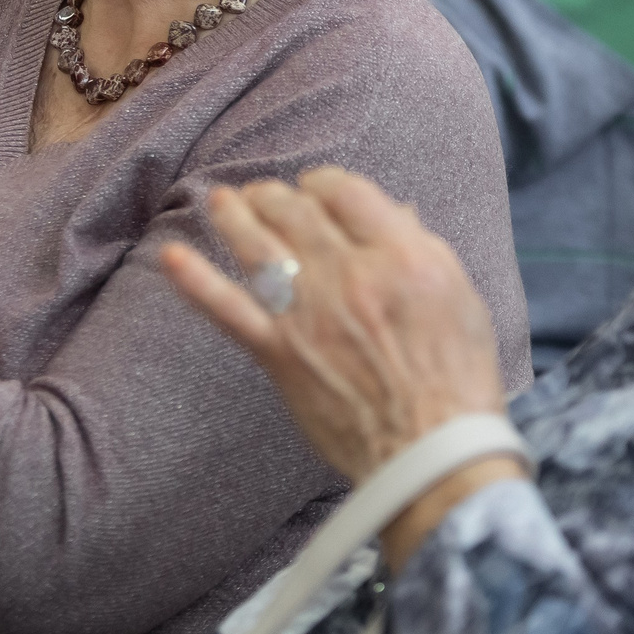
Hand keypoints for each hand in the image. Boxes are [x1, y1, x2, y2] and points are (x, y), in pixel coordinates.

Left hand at [161, 168, 519, 566]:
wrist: (430, 451)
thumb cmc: (456, 378)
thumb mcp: (460, 297)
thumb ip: (421, 248)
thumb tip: (393, 211)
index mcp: (402, 257)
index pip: (346, 191)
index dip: (325, 182)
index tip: (319, 189)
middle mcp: (351, 276)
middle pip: (296, 209)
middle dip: (276, 194)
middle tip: (268, 195)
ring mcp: (309, 314)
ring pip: (257, 245)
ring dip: (233, 215)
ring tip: (221, 200)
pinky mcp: (279, 353)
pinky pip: (228, 309)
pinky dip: (196, 281)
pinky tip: (172, 256)